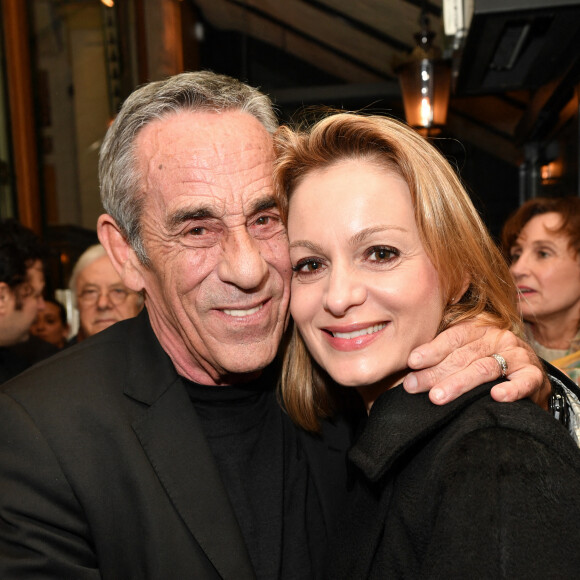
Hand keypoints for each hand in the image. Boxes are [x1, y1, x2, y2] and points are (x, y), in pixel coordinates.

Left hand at [403, 321, 549, 407]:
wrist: (530, 376)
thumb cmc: (487, 364)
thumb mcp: (467, 353)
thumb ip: (443, 357)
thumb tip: (408, 370)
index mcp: (479, 329)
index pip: (452, 337)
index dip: (431, 349)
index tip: (412, 362)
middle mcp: (498, 338)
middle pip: (463, 355)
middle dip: (435, 372)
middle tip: (414, 386)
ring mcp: (517, 355)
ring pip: (484, 368)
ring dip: (459, 383)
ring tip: (438, 396)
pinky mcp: (534, 375)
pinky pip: (524, 381)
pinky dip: (511, 389)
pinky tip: (496, 396)